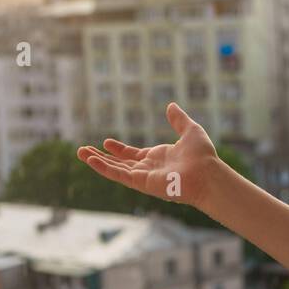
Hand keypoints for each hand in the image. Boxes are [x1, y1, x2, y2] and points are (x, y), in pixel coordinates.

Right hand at [77, 102, 222, 208]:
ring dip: (97, 162)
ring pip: (115, 170)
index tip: (106, 142)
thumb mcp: (190, 130)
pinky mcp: (142, 183)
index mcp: (158, 158)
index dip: (119, 150)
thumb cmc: (204, 157)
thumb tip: (171, 105)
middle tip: (83, 151)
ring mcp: (144, 177)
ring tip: (80, 153)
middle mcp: (149, 169)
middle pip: (120, 164)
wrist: (208, 174)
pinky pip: (119, 175)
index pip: (133, 155)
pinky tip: (90, 160)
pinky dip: (104, 168)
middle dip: (101, 157)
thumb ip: (179, 120)